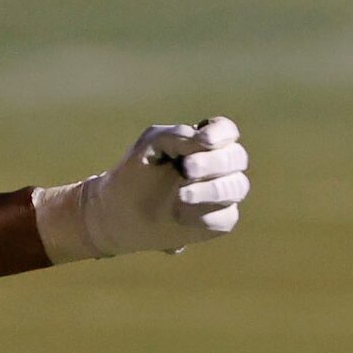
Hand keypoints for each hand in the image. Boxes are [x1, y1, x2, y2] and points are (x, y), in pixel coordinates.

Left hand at [33, 117, 249, 262]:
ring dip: (212, 190)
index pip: (227, 132)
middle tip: (187, 169)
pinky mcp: (217, 221)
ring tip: (180, 197)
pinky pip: (226, 217)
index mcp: (203, 143)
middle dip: (214, 162)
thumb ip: (178, 136)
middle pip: (237, 158)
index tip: (204, 141)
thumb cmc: (135, 172)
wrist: (116, 212)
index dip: (221, 134)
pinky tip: (181, 215)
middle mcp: (218, 167)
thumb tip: (205, 142)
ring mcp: (220, 195)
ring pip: (237, 187)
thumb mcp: (151, 145)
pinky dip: (207, 216)